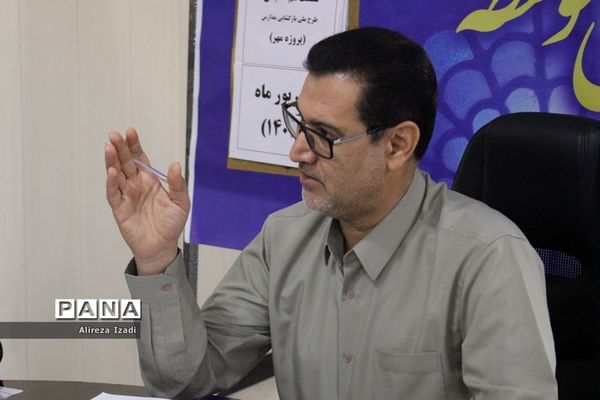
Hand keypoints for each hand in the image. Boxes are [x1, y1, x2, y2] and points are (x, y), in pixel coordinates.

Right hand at [105, 127, 189, 274]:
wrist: (162, 246)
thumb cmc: (171, 224)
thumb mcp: (181, 202)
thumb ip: (177, 184)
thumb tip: (175, 165)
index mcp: (149, 179)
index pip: (139, 157)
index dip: (134, 144)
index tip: (130, 131)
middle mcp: (135, 184)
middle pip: (125, 162)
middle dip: (119, 148)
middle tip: (114, 134)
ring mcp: (126, 195)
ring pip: (116, 174)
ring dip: (111, 161)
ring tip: (108, 147)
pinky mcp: (119, 208)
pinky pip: (113, 193)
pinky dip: (111, 182)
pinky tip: (111, 171)